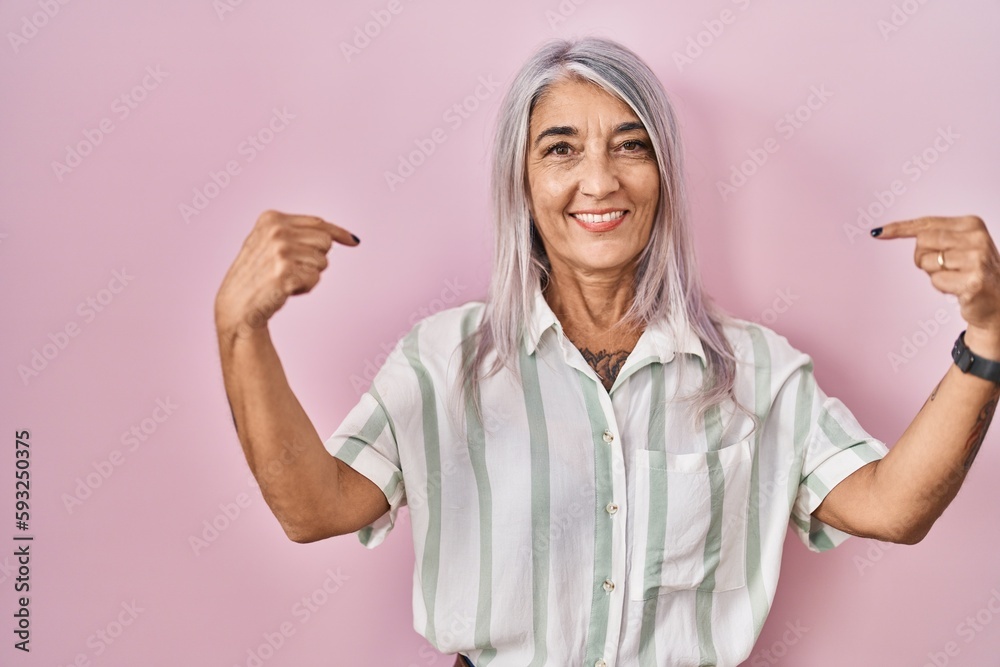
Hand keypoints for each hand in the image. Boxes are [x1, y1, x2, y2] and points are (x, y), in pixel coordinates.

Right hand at [215, 209, 359, 339]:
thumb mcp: (270, 242)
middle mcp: (276, 231)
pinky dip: (305, 287)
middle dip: (316, 258)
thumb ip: (298, 233)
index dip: (338, 233)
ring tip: (285, 279)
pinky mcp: (285, 273)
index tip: (353, 241)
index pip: (318, 223)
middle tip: (292, 269)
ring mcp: (280, 251)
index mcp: (272, 218)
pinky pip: (315, 279)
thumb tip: (343, 237)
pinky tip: (285, 289)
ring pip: (322, 262)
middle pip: (325, 242)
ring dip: (309, 274)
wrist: (236, 304)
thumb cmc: (257, 275)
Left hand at [873, 215, 999, 355]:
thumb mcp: (957, 245)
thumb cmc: (972, 270)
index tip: (878, 232)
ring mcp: (976, 259)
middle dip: (922, 256)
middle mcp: (976, 238)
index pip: (926, 223)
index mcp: (971, 224)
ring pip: (927, 262)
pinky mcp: (973, 281)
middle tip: (942, 265)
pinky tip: (959, 287)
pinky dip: (941, 286)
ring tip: (955, 276)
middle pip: (922, 241)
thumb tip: (883, 231)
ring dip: (933, 273)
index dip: (900, 228)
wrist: (999, 299)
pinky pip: (936, 281)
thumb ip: (932, 236)